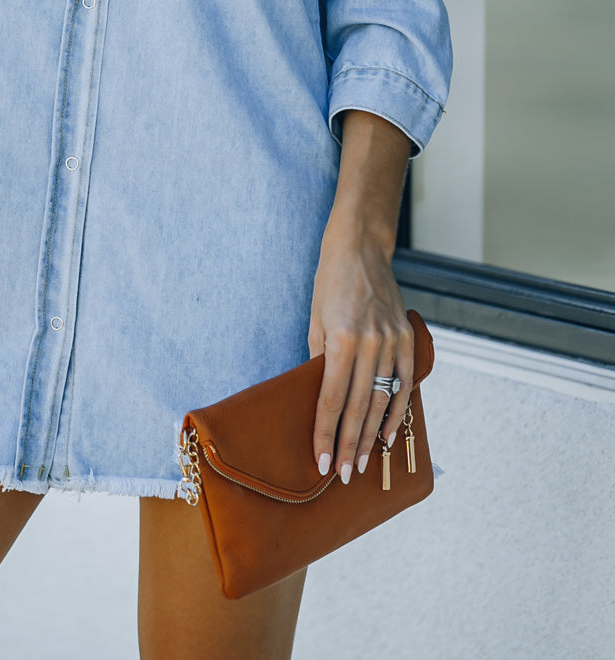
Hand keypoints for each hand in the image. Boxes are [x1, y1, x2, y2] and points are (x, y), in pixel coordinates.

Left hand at [307, 230, 413, 483]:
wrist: (361, 248)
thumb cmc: (329, 283)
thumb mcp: (315, 321)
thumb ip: (320, 360)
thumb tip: (320, 400)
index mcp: (341, 339)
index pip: (331, 399)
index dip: (325, 433)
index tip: (321, 461)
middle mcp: (370, 343)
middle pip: (358, 406)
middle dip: (348, 444)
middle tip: (342, 474)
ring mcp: (392, 341)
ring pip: (382, 400)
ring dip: (372, 436)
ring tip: (362, 463)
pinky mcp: (407, 338)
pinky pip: (405, 382)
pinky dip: (398, 411)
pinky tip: (389, 434)